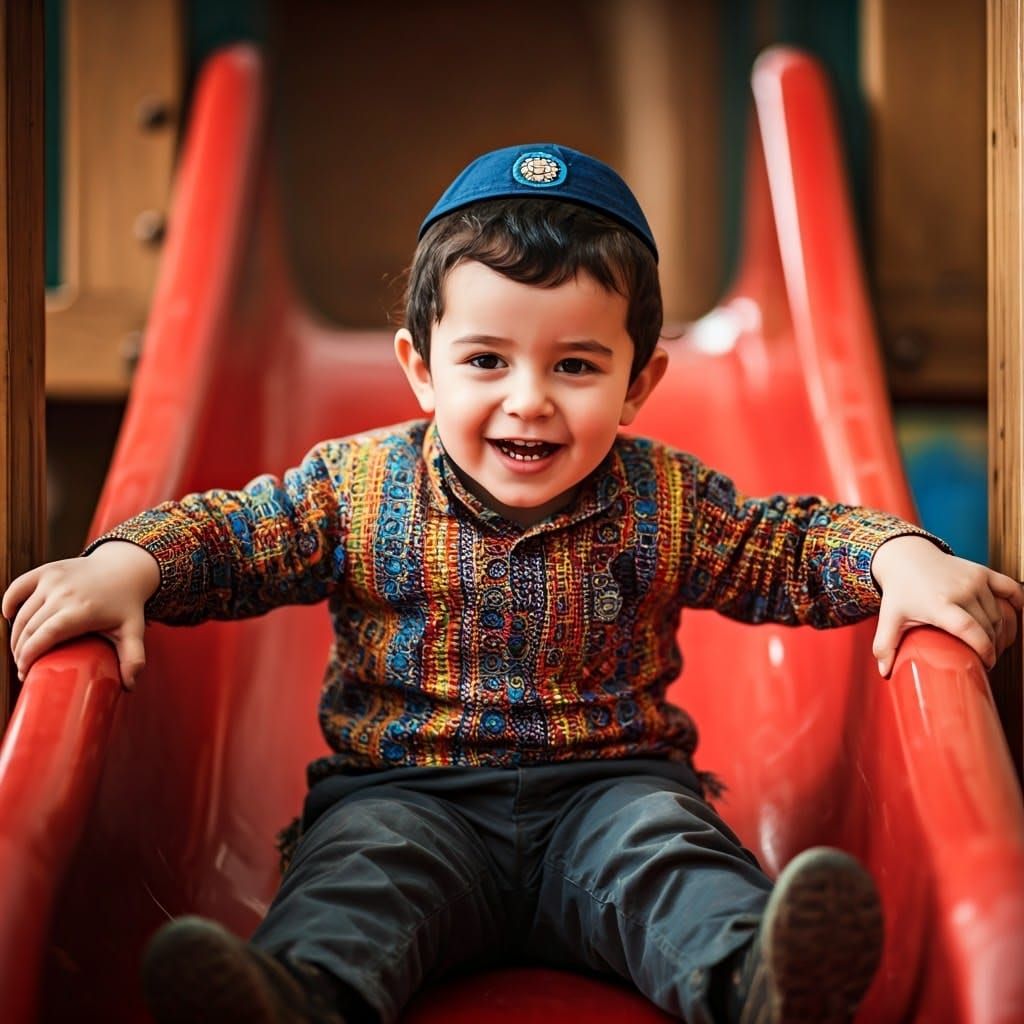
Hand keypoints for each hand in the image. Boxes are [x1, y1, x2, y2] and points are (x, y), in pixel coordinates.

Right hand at [2, 541, 159, 688]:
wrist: (125, 567)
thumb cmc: (126, 604)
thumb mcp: (133, 631)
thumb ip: (133, 659)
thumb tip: (129, 687)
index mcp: (82, 610)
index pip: (45, 635)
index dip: (29, 656)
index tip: (25, 673)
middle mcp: (64, 593)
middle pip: (29, 628)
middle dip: (20, 651)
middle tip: (23, 667)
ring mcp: (53, 579)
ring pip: (22, 613)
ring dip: (15, 635)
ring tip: (20, 652)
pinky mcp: (47, 570)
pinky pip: (17, 587)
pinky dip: (9, 603)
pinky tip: (10, 619)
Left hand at [871, 535, 1023, 675]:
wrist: (907, 557)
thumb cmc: (900, 591)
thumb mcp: (890, 618)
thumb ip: (885, 647)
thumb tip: (885, 674)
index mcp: (939, 604)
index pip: (970, 630)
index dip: (984, 649)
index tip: (987, 664)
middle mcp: (960, 590)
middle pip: (989, 626)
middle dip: (992, 647)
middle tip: (985, 658)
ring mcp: (974, 579)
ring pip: (1000, 614)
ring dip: (1002, 633)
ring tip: (993, 645)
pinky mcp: (983, 572)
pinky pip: (1012, 590)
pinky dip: (1017, 606)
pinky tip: (1011, 621)